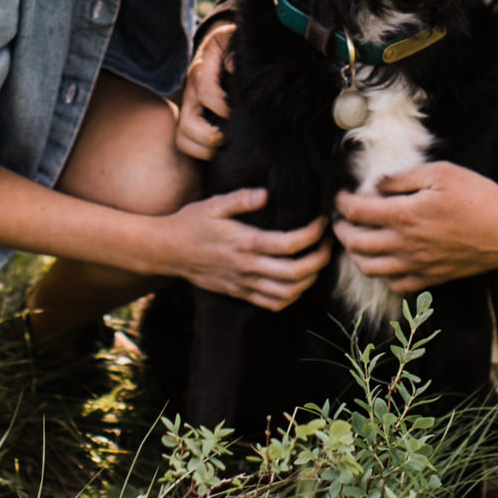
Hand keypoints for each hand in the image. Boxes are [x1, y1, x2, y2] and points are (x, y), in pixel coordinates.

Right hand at [163, 189, 330, 309]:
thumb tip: (266, 194)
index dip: (313, 234)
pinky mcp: (239, 293)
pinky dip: (291, 297)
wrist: (167, 251)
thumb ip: (240, 199)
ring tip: (318, 262)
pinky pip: (271, 303)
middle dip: (319, 260)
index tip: (322, 221)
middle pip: (295, 273)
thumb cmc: (191, 223)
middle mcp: (247, 267)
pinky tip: (298, 282)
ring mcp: (243, 284)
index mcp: (245, 243)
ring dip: (309, 280)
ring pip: (287, 293)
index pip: (290, 244)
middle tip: (329, 244)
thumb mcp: (213, 204)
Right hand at [175, 21, 233, 160]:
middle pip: (187, 123)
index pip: (204, 90)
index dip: (220, 106)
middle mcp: (190, 92)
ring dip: (202, 149)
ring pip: (182, 138)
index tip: (235, 113)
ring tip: (223, 148)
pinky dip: (201, 153)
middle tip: (229, 138)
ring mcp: (188, 108)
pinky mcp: (191, 120)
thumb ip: (234, 52)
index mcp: (201, 69)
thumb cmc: (229, 46)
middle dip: (208, 136)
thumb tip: (234, 68)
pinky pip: (186, 144)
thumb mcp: (231, 40)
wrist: (218, 47)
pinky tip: (221, 152)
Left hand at [333, 160, 497, 292]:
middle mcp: (405, 244)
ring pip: (370, 268)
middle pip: (356, 244)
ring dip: (356, 254)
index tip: (340, 196)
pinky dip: (383, 274)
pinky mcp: (430, 278)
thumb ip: (403, 177)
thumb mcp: (440, 172)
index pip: (357, 212)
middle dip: (341, 230)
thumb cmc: (477, 196)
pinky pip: (395, 285)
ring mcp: (416, 265)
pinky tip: (387, 261)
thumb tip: (376, 183)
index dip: (342, 203)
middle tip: (341, 219)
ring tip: (356, 241)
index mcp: (404, 215)